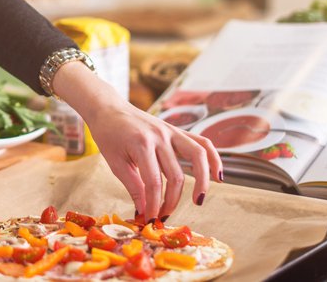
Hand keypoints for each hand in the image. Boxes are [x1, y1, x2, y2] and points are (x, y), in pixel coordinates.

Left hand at [52, 62, 222, 221]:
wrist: (108, 108)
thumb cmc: (108, 135)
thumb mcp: (115, 163)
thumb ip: (133, 187)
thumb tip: (145, 212)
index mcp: (141, 144)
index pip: (154, 182)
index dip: (154, 205)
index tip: (151, 219)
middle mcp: (160, 136)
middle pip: (175, 175)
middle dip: (171, 200)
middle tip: (163, 215)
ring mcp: (171, 131)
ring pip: (197, 157)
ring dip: (202, 181)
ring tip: (198, 201)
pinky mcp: (177, 130)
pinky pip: (202, 142)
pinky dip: (213, 158)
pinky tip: (218, 176)